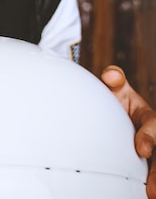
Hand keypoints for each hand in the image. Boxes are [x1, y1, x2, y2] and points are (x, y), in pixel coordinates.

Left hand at [102, 65, 155, 197]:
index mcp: (150, 118)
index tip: (141, 150)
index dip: (149, 137)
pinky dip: (149, 184)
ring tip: (151, 196)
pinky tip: (145, 195)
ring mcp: (153, 151)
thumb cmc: (117, 97)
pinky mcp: (146, 165)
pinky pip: (150, 173)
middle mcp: (155, 135)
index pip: (154, 126)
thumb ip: (115, 80)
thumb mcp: (117, 87)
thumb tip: (110, 75)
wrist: (113, 109)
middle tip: (152, 191)